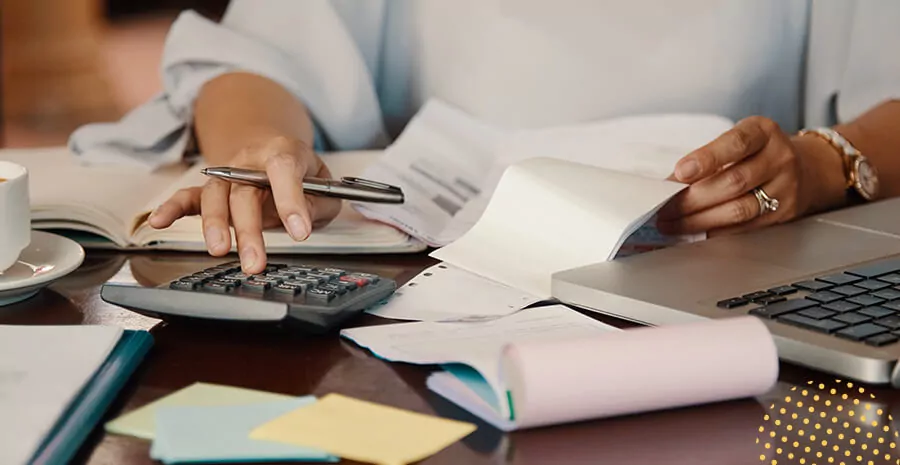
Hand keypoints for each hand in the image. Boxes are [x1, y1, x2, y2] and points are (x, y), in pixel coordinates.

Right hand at [147, 135, 341, 273]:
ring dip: (215, 225)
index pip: (284, 169)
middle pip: (244, 191)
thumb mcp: (326, 188)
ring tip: (220, 251)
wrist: (277, 154)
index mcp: (284, 152)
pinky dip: (172, 208)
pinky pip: (188, 197)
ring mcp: (227, 174)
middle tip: (255, 261)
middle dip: (249, 229)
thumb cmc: (304, 175)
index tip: (300, 231)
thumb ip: (318, 203)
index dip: (291, 200)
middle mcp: (250, 161)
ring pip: (216, 197)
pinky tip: (158, 221)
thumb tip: (301, 221)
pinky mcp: (212, 190)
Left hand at [657, 116, 845, 236]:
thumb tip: (669, 185)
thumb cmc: (759, 152)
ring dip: (699, 220)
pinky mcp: (784, 214)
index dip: (707, 158)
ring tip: (672, 224)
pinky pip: (745, 227)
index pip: (736, 143)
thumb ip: (706, 158)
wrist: (808, 168)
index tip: (681, 171)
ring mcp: (785, 188)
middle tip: (664, 208)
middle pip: (733, 182)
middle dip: (693, 199)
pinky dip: (715, 231)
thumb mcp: (738, 141)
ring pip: (739, 209)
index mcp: (763, 132)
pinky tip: (695, 231)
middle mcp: (779, 158)